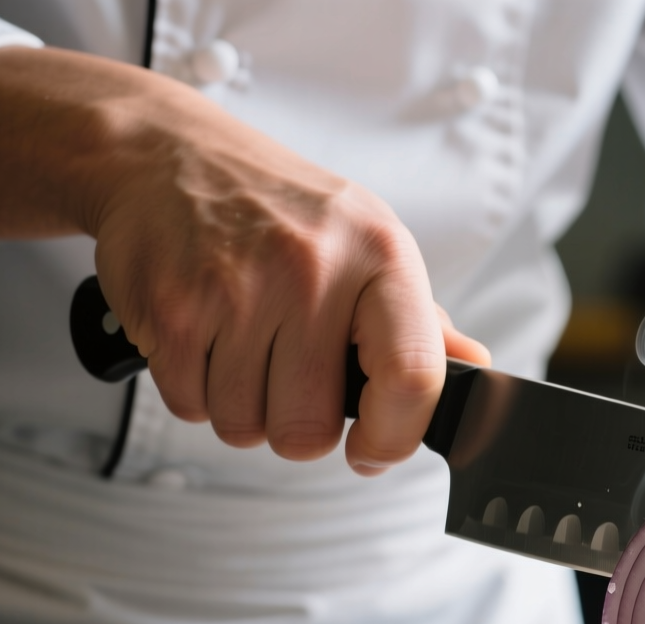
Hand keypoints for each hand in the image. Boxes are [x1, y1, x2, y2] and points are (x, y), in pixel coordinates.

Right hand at [0, 47, 483, 473]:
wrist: (169, 152)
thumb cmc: (283, 210)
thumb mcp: (368, 244)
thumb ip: (420, 320)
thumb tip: (474, 370)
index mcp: (380, 256)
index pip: (412, 376)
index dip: (394, 438)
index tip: (372, 451)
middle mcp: (312, 269)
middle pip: (309, 428)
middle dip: (297, 426)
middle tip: (288, 379)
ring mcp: (237, 289)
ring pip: (245, 426)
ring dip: (242, 407)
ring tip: (242, 345)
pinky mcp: (172, 308)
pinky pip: (192, 406)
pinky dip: (196, 390)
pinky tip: (204, 338)